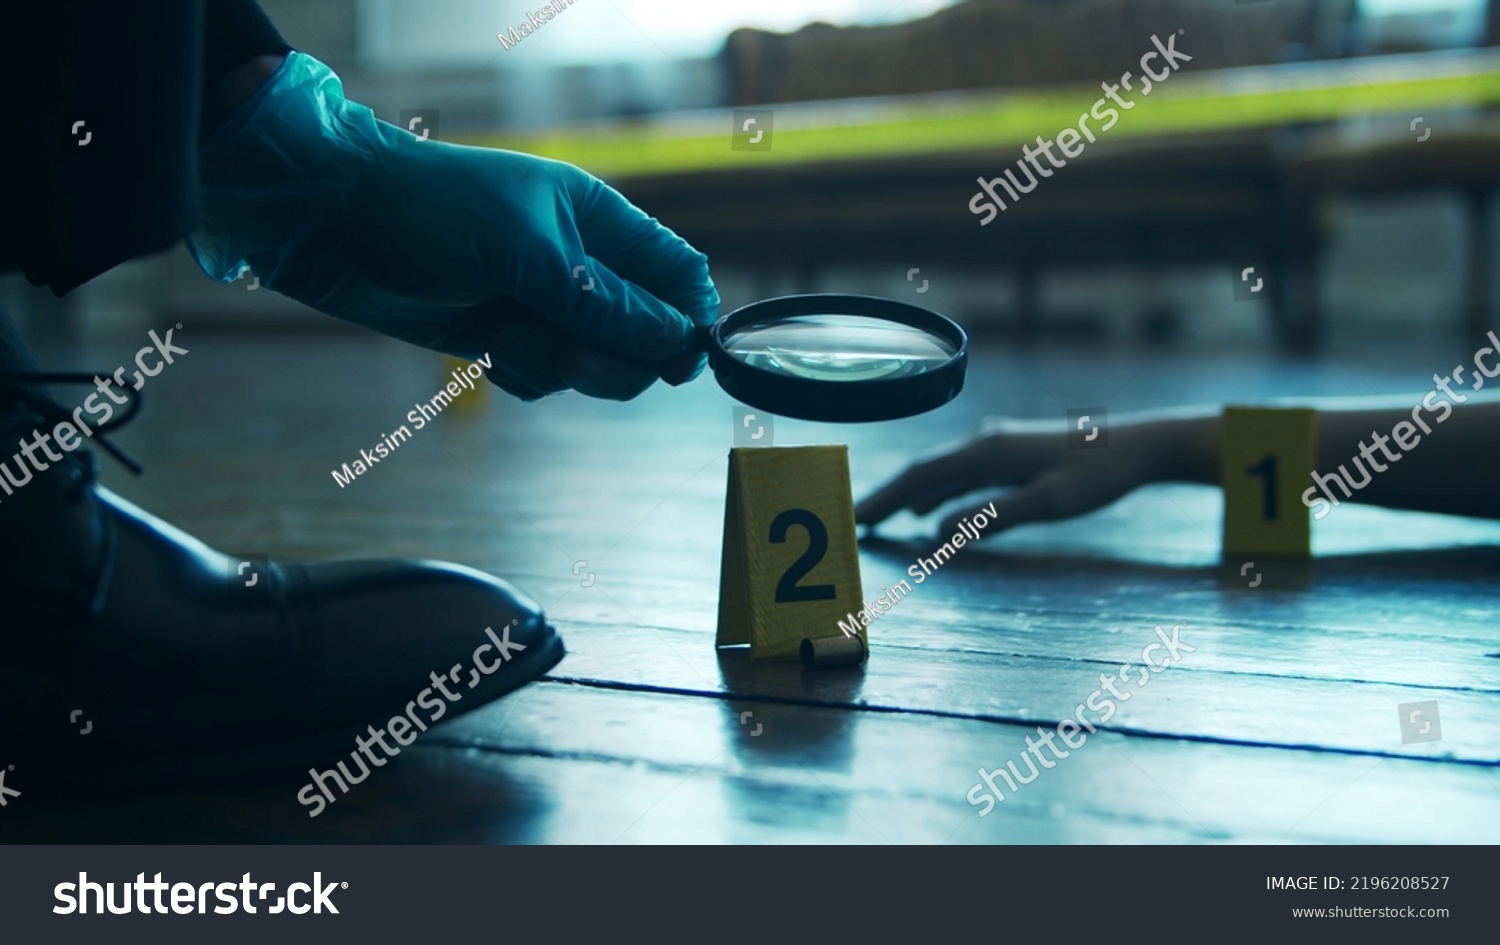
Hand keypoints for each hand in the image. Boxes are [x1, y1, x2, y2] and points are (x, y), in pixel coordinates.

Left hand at [188, 52, 717, 400]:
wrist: (330, 224)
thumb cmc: (429, 212)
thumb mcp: (528, 254)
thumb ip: (605, 302)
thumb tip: (677, 341)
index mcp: (598, 221)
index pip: (677, 272)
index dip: (689, 319)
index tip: (678, 363)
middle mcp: (578, 264)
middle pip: (643, 334)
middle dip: (613, 356)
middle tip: (567, 350)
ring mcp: (540, 303)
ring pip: (593, 364)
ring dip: (556, 365)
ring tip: (504, 336)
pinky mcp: (503, 337)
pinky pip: (544, 378)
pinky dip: (520, 374)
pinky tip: (483, 349)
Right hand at [856, 415, 1189, 538]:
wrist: (1140, 445)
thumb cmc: (1099, 475)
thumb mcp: (1050, 502)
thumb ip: (993, 516)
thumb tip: (939, 533)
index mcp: (987, 452)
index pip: (921, 476)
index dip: (886, 497)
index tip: (856, 518)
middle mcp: (984, 443)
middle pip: (923, 472)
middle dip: (888, 497)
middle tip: (856, 523)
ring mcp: (997, 446)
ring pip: (941, 473)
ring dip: (910, 496)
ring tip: (882, 519)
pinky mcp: (1011, 454)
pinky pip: (962, 476)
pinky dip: (938, 493)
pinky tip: (931, 511)